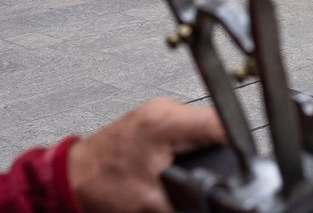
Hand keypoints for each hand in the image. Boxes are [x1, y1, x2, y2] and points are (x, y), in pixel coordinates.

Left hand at [67, 98, 223, 212]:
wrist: (69, 180)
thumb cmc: (98, 187)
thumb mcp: (151, 202)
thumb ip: (189, 199)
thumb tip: (211, 202)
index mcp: (166, 122)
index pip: (220, 123)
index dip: (237, 144)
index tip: (243, 160)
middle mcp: (163, 109)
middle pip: (214, 121)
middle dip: (222, 146)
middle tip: (222, 168)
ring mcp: (157, 110)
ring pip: (201, 121)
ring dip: (207, 143)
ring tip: (202, 164)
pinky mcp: (153, 118)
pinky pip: (185, 125)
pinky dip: (191, 141)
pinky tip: (186, 157)